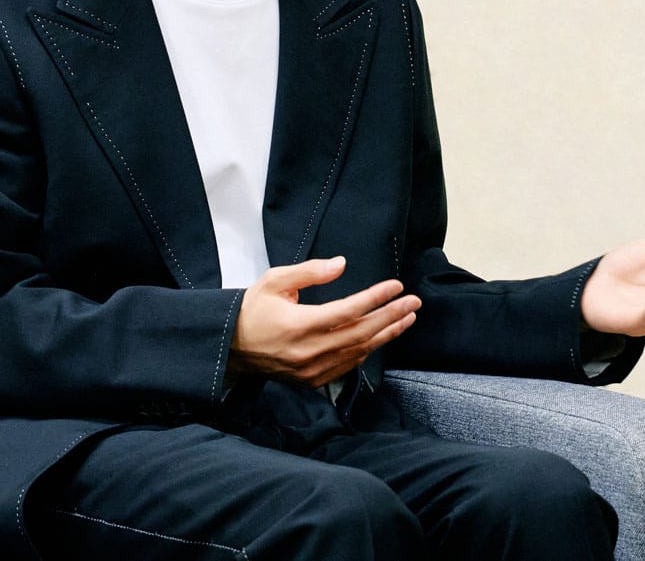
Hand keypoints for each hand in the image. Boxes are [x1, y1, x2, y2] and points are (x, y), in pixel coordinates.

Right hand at [228, 257, 420, 388]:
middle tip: (414, 301)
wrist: (230, 347)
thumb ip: (310, 271)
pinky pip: (348, 365)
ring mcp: (312, 370)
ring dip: (386, 334)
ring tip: (407, 318)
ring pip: (359, 352)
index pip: (349, 311)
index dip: (376, 298)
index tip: (396, 286)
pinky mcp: (312, 381)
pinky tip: (381, 336)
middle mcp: (309, 351)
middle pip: (361, 333)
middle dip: (391, 316)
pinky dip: (367, 350)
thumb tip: (341, 264)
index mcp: (299, 324)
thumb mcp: (275, 280)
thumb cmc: (253, 309)